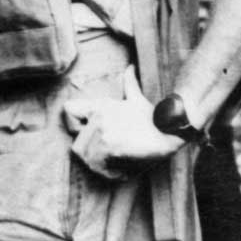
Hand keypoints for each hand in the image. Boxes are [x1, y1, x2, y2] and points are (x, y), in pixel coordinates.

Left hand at [63, 92, 183, 179]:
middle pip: (76, 143)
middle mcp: (98, 117)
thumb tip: (130, 67)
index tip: (86, 132)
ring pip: (85, 156)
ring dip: (99, 164)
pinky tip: (123, 172)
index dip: (74, 124)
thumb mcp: (138, 99)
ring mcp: (103, 132)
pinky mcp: (110, 147)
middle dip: (91, 152)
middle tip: (109, 156)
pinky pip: (98, 168)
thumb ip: (130, 84)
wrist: (172, 130)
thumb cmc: (155, 117)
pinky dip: (109, 173)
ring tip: (116, 164)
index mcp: (100, 105)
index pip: (68, 110)